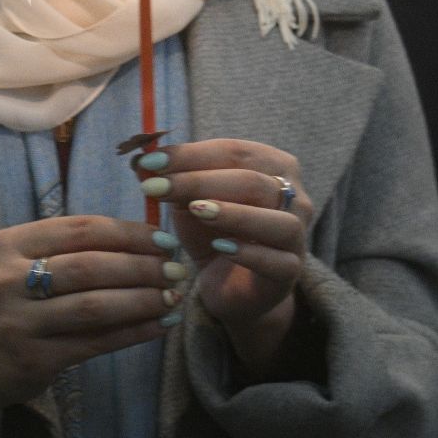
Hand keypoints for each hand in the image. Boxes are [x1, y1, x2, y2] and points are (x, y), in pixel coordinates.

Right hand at [0, 215, 181, 437]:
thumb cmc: (18, 300)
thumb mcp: (29, 262)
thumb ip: (77, 248)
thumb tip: (152, 240)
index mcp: (11, 244)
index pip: (81, 230)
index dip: (128, 233)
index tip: (163, 240)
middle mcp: (8, 280)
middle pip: (90, 267)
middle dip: (141, 267)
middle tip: (176, 269)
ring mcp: (19, 322)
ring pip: (94, 307)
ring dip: (143, 299)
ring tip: (173, 295)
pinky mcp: (34, 359)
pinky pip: (96, 342)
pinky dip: (134, 332)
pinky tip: (161, 324)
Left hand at [141, 139, 312, 369]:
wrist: (231, 286)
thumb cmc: (213, 232)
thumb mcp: (189, 202)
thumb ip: (173, 179)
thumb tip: (140, 160)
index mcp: (274, 166)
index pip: (233, 151)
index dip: (190, 154)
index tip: (148, 160)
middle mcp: (295, 196)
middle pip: (251, 180)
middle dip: (199, 181)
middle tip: (155, 186)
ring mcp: (297, 235)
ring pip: (275, 220)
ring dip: (234, 213)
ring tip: (196, 210)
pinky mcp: (291, 271)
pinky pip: (277, 261)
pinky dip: (249, 253)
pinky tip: (220, 247)